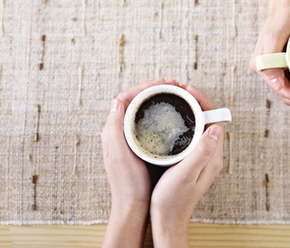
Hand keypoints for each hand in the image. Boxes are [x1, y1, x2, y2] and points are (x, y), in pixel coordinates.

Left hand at [101, 78, 179, 247]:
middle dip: (155, 90)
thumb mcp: (119, 156)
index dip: (145, 87)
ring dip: (159, 101)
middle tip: (175, 86)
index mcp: (113, 131)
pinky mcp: (141, 147)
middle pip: (137, 102)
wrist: (132, 207)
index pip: (126, 98)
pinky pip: (150, 123)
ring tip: (177, 96)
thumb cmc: (127, 184)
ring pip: (144, 112)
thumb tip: (116, 101)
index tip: (164, 83)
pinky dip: (162, 115)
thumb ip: (115, 130)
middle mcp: (120, 132)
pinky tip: (175, 117)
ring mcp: (131, 140)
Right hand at [150, 85, 224, 247]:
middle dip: (196, 101)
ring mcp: (201, 157)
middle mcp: (210, 154)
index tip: (187, 90)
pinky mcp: (191, 160)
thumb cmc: (173, 200)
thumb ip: (202, 152)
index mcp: (212, 156)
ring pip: (199, 125)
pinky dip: (183, 122)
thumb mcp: (187, 174)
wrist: (167, 220)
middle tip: (178, 90)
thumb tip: (215, 128)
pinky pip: (191, 133)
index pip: (216, 118)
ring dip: (189, 110)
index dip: (203, 100)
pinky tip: (169, 121)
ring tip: (173, 99)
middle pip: (208, 118)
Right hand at [249, 4, 289, 113]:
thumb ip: (270, 60)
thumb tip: (276, 84)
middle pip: (288, 94)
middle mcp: (268, 70)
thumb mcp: (274, 37)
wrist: (287, 4)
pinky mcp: (287, 63)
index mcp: (261, 66)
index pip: (282, 90)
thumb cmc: (281, 17)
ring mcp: (277, 67)